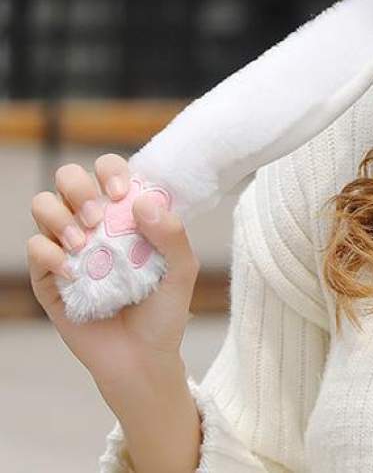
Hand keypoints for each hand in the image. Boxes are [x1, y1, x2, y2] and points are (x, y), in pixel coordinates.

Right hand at [26, 154, 199, 397]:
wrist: (141, 360)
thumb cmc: (164, 311)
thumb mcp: (182, 269)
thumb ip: (172, 233)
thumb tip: (142, 201)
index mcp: (127, 214)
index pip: (110, 170)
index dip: (110, 169)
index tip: (121, 192)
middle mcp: (94, 224)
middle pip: (68, 178)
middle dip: (78, 187)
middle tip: (97, 216)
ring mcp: (68, 249)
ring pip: (44, 206)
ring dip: (60, 217)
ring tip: (84, 242)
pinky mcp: (48, 278)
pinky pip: (35, 248)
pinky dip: (49, 254)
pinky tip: (71, 272)